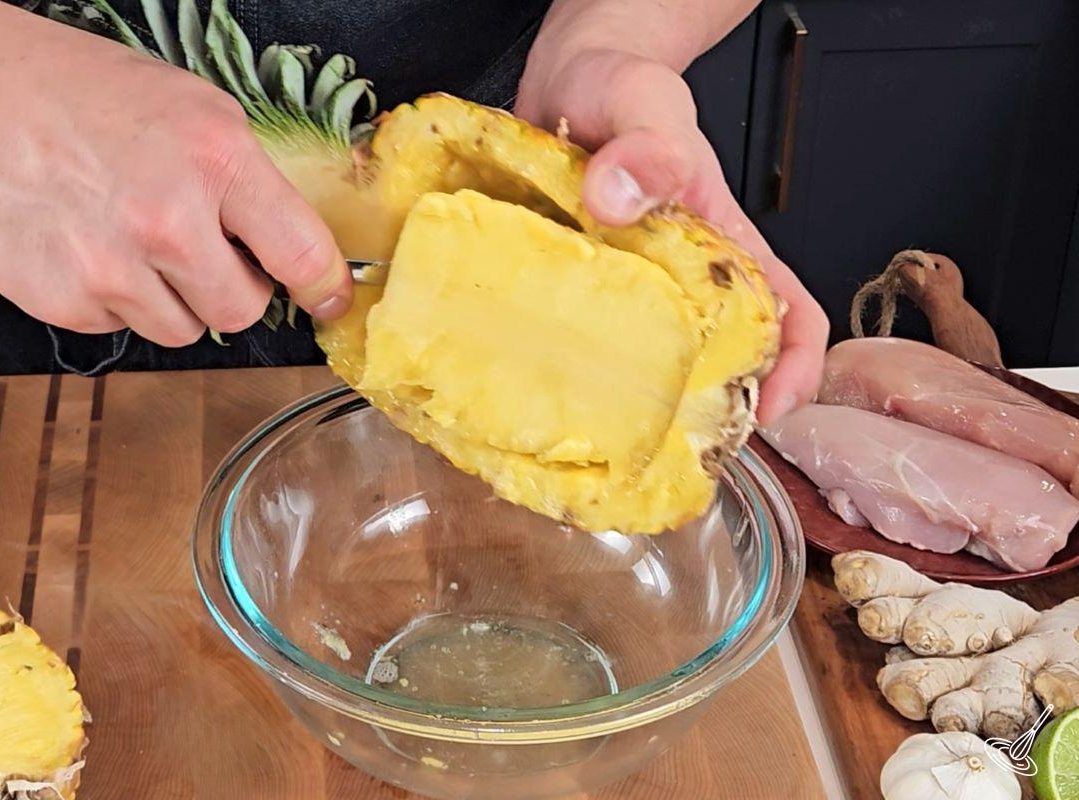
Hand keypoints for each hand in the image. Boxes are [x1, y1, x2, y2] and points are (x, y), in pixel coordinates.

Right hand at [0, 3, 349, 346]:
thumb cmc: (95, 99)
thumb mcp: (200, 115)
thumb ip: (253, 187)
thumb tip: (300, 256)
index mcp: (214, 161)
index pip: (302, 254)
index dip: (324, 286)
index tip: (331, 299)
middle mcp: (165, 220)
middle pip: (241, 310)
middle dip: (233, 288)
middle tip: (203, 251)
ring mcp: (109, 267)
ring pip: (182, 330)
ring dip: (173, 299)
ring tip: (137, 242)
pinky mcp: (64, 300)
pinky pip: (121, 328)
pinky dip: (116, 300)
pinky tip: (93, 247)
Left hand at [516, 48, 827, 423]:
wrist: (571, 74)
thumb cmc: (623, 83)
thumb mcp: (640, 100)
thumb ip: (644, 142)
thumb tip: (621, 196)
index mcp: (726, 244)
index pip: (792, 316)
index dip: (796, 372)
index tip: (764, 413)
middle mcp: (687, 278)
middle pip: (721, 361)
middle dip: (704, 411)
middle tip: (658, 448)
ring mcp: (634, 290)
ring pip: (653, 364)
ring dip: (635, 403)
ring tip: (596, 433)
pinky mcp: (584, 290)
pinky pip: (588, 342)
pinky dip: (572, 372)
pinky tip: (538, 387)